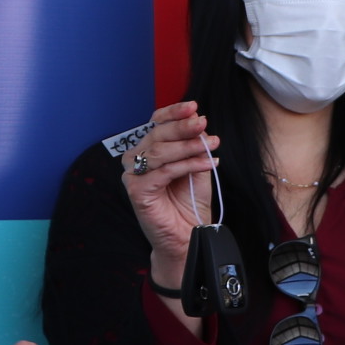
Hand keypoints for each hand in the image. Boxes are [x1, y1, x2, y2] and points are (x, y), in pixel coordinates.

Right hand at [119, 102, 219, 286]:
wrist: (188, 236)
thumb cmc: (189, 203)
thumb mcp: (197, 167)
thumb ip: (195, 146)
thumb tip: (197, 120)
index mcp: (150, 150)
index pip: (156, 123)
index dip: (173, 113)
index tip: (192, 107)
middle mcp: (137, 161)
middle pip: (156, 135)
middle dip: (182, 127)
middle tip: (203, 124)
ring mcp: (134, 176)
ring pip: (159, 152)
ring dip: (187, 146)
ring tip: (210, 146)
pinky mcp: (137, 191)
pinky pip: (163, 172)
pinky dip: (187, 165)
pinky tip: (206, 163)